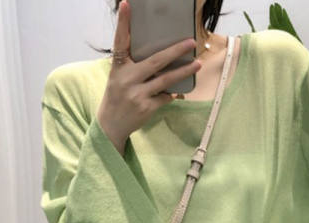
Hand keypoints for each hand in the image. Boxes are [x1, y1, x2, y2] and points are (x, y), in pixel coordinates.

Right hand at [97, 0, 201, 141]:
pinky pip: (165, 97)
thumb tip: (160, 54)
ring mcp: (137, 94)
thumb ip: (133, 65)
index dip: (123, 23)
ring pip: (166, 80)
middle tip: (190, 42)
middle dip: (175, 51)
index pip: (120, 42)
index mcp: (119, 67)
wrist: (111, 125)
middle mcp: (127, 79)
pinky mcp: (146, 108)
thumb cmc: (117, 96)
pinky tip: (176, 91)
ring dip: (184, 72)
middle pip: (156, 61)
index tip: (127, 4)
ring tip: (197, 64)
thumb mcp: (119, 77)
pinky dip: (171, 93)